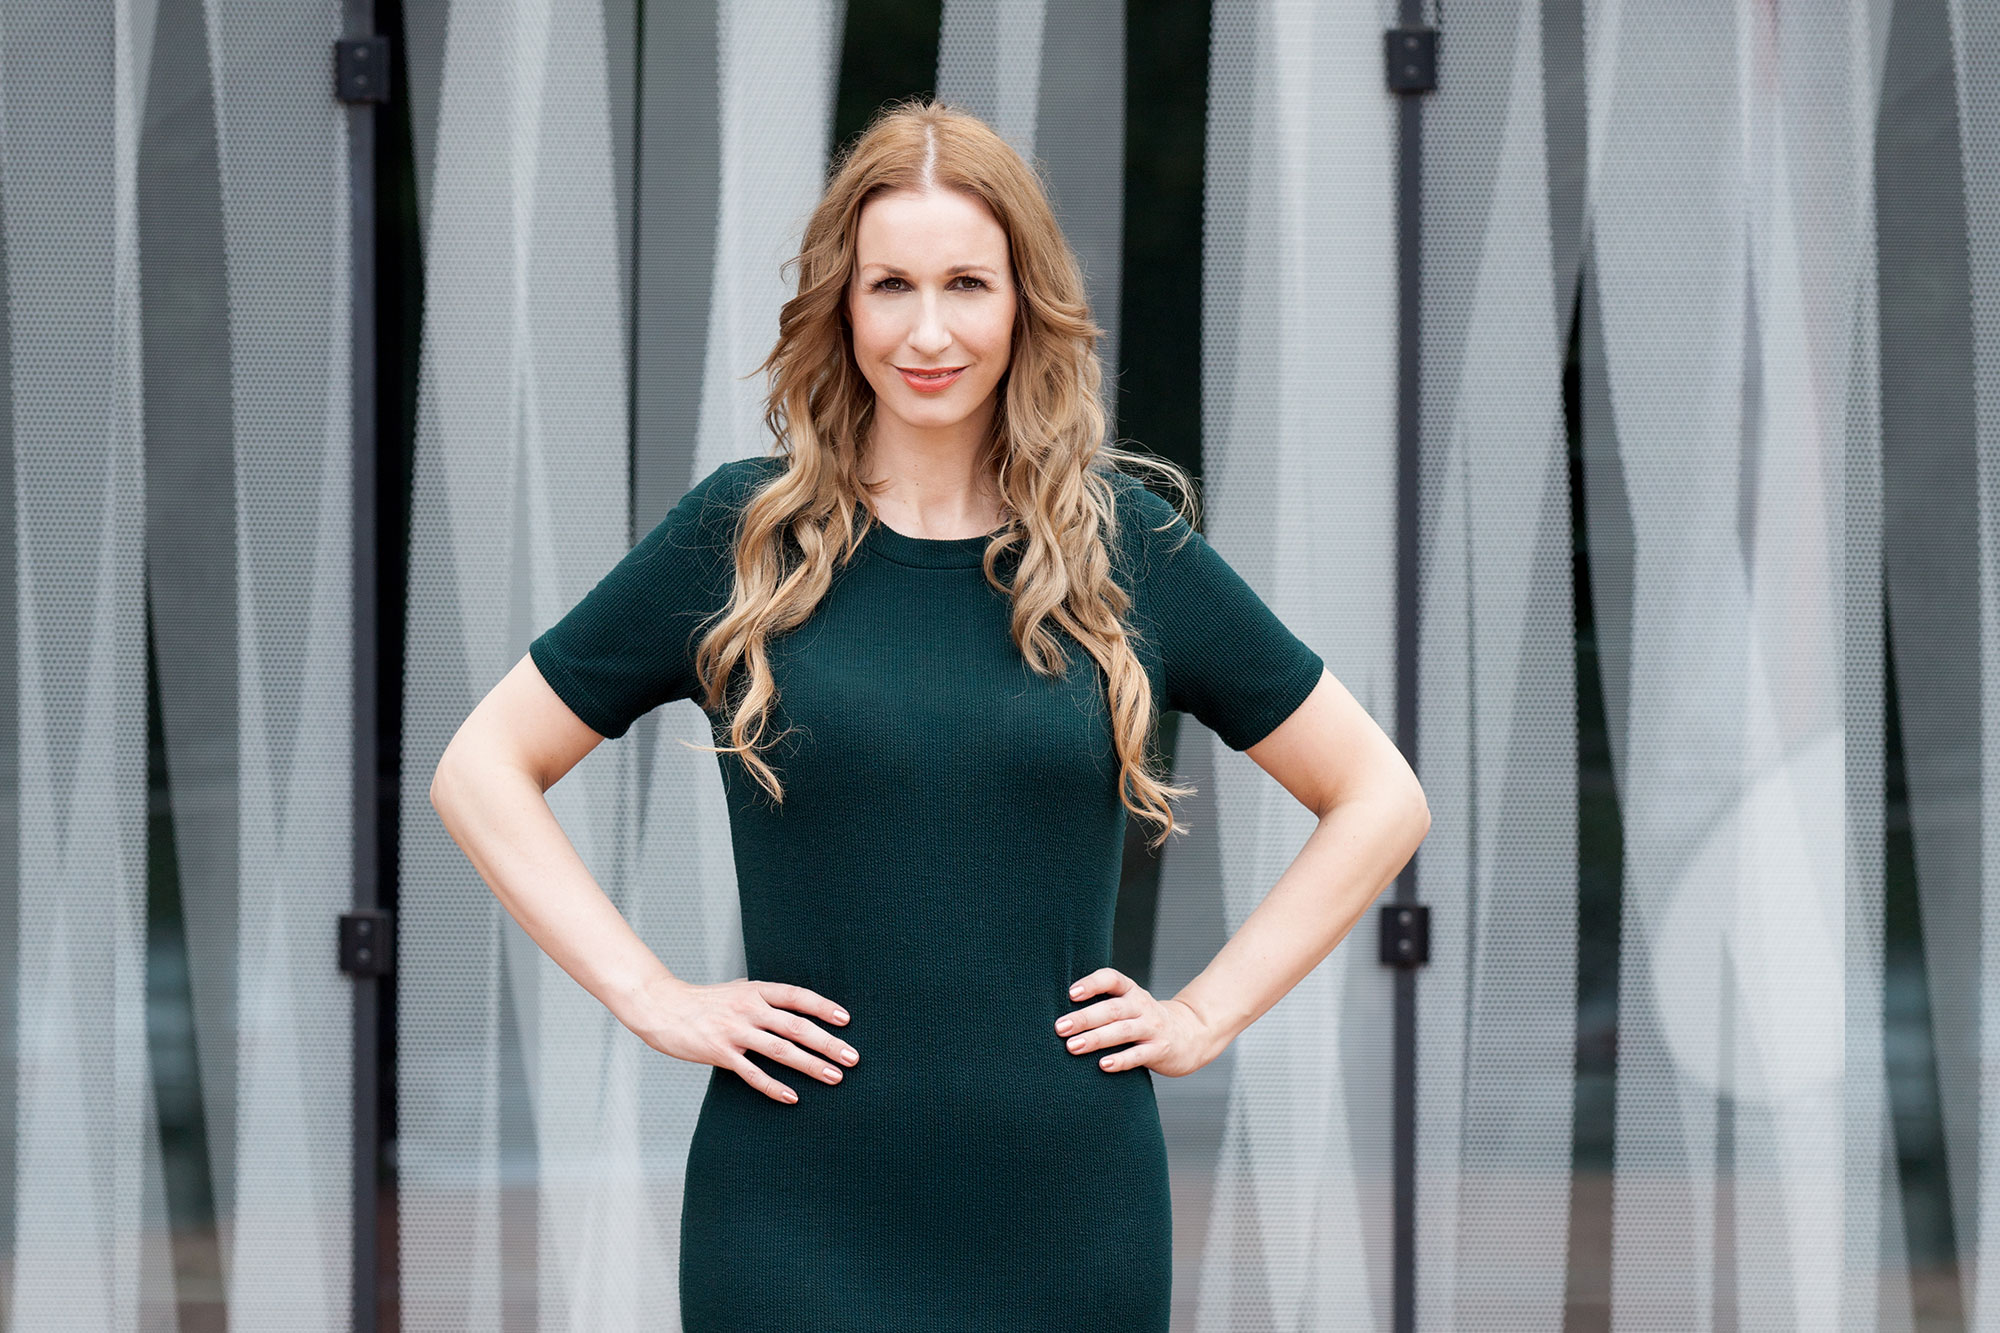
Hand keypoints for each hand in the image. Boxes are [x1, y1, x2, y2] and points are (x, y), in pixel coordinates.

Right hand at [622, 974, 856, 1104]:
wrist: (662, 1007)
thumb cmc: (703, 1001)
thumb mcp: (737, 990)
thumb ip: (764, 998)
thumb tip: (795, 1007)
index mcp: (755, 991)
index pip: (797, 996)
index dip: (823, 1007)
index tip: (846, 1020)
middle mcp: (748, 1009)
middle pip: (796, 1026)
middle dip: (828, 1043)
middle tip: (852, 1058)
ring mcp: (734, 1032)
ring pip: (780, 1050)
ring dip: (810, 1065)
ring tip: (834, 1077)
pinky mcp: (720, 1053)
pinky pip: (752, 1073)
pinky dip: (774, 1086)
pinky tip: (793, 1097)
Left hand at [1056, 967, 1220, 1077]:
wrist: (1190, 1035)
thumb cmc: (1145, 1021)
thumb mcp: (1129, 1005)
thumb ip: (1103, 1004)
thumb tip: (1060, 1015)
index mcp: (1131, 991)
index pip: (1112, 979)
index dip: (1092, 984)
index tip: (1071, 993)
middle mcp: (1142, 1006)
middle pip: (1112, 1009)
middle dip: (1084, 1018)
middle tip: (1059, 1027)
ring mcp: (1152, 1028)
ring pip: (1122, 1031)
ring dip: (1096, 1038)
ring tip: (1072, 1047)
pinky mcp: (1160, 1050)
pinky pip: (1139, 1055)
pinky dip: (1121, 1060)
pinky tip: (1103, 1065)